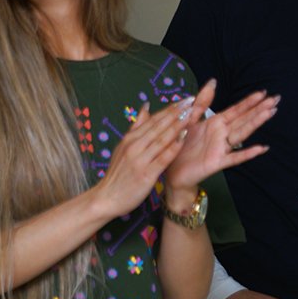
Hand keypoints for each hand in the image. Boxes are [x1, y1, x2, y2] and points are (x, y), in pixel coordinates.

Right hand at [92, 97, 193, 216]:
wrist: (106, 198)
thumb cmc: (118, 173)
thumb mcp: (123, 146)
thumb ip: (136, 127)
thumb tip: (146, 106)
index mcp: (130, 138)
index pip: (153, 120)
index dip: (170, 109)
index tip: (184, 100)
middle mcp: (134, 146)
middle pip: (158, 126)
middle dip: (176, 113)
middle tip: (191, 101)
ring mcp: (140, 159)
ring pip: (162, 139)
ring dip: (177, 126)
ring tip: (191, 115)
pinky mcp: (146, 174)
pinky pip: (163, 158)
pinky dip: (174, 147)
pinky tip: (184, 138)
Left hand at [165, 79, 277, 195]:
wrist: (174, 169)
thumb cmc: (181, 144)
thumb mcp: (189, 119)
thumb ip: (201, 102)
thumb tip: (213, 81)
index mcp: (215, 123)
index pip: (236, 110)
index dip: (249, 101)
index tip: (264, 92)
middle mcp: (222, 134)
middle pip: (244, 119)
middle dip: (259, 108)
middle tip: (276, 99)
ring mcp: (221, 148)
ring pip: (242, 133)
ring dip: (255, 123)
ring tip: (270, 113)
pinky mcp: (217, 162)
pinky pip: (235, 157)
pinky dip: (248, 153)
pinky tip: (261, 148)